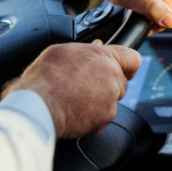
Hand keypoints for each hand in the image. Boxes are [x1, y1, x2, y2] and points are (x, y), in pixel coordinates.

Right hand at [2, 42, 141, 138]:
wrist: (39, 105)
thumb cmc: (46, 77)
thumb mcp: (62, 51)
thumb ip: (85, 51)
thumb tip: (94, 50)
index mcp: (104, 57)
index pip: (132, 58)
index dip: (127, 64)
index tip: (125, 69)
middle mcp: (112, 78)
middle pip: (120, 82)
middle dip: (106, 84)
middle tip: (82, 85)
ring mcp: (110, 101)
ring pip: (110, 101)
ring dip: (97, 101)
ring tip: (73, 98)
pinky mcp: (104, 120)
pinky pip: (100, 117)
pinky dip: (90, 116)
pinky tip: (73, 110)